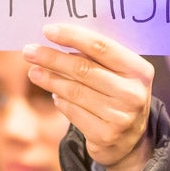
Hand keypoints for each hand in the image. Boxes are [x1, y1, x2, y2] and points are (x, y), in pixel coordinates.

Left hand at [22, 23, 152, 170]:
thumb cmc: (118, 94)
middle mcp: (133, 93)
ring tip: (34, 71)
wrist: (130, 140)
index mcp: (139, 70)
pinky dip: (60, 101)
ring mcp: (120, 117)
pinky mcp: (105, 135)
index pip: (102, 47)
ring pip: (74, 91)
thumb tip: (57, 37)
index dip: (72, 37)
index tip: (47, 30)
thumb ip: (98, 56)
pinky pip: (72, 112)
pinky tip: (55, 95)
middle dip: (51, 58)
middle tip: (29, 51)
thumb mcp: (120, 74)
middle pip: (83, 69)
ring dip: (49, 80)